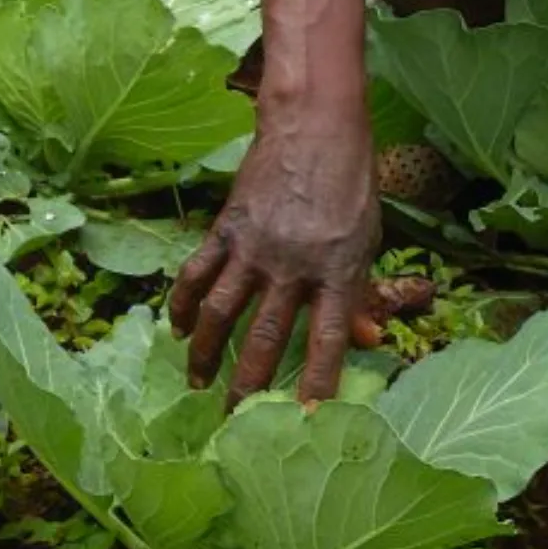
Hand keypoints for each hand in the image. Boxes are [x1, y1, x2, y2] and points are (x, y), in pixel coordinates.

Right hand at [169, 104, 383, 404]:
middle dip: (249, 387)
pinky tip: (178, 330)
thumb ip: (362, 292)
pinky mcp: (227, 228)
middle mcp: (294, 264)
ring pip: (220, 314)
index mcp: (338, 270)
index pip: (328, 340)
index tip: (307, 422)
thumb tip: (369, 340)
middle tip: (236, 421)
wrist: (315, 126)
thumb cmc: (351, 184)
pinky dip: (183, 305)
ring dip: (206, 354)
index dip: (318, 383)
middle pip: (265, 339)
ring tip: (199, 383)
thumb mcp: (369, 239)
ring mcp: (256, 247)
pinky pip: (196, 275)